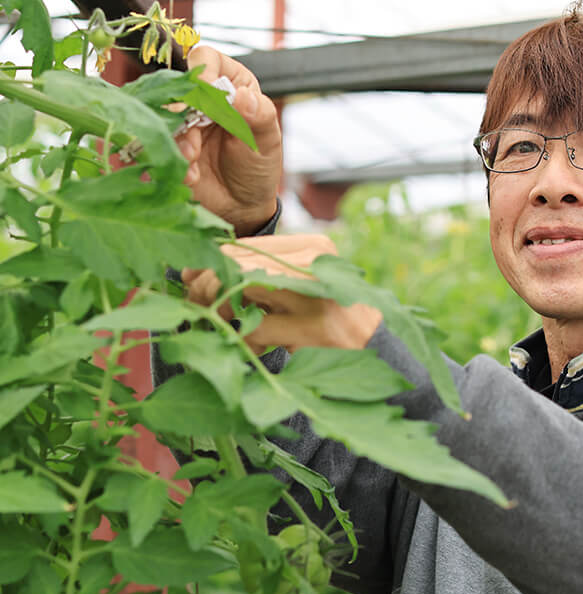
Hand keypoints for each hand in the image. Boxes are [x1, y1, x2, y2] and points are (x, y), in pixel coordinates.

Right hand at [177, 46, 282, 235]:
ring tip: (191, 164)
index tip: (207, 94)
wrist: (241, 204)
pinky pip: (151, 142)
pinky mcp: (165, 143)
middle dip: (183, 117)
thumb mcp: (267, 141)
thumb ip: (260, 116)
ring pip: (160, 115)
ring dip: (173, 141)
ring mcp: (179, 120)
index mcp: (229, 84)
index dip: (203, 72)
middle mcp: (200, 98)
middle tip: (194, 147)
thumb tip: (244, 97)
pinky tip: (188, 176)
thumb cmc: (258, 165)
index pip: (207, 59)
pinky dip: (167, 159)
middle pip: (176, 89)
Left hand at [182, 234, 382, 352]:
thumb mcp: (301, 285)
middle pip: (236, 263)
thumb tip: (195, 275)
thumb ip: (260, 274)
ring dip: (221, 312)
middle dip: (206, 288)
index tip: (191, 279)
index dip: (210, 261)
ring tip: (222, 328)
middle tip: (197, 308)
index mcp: (313, 247)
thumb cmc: (332, 318)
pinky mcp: (316, 329)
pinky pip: (256, 328)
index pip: (244, 244)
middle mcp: (316, 264)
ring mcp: (318, 295)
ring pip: (240, 290)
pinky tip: (248, 347)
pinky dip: (243, 340)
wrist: (380, 350)